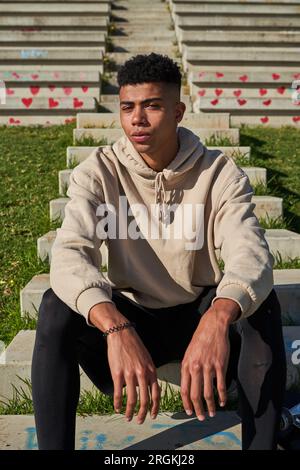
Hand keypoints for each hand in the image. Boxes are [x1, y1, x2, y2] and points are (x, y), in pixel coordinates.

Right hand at [106, 327, 160, 423]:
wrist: (121, 334)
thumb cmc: (134, 345)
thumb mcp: (147, 358)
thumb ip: (149, 373)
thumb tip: (148, 388)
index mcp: (151, 370)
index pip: (156, 394)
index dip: (155, 407)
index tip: (153, 415)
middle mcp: (142, 374)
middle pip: (145, 400)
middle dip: (143, 414)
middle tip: (140, 421)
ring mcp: (130, 374)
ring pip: (132, 399)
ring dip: (130, 412)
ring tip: (128, 417)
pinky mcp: (117, 374)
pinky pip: (119, 393)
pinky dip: (118, 404)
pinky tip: (117, 408)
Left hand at [180, 299, 239, 419]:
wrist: (212, 327)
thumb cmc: (200, 340)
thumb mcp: (189, 353)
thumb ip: (188, 368)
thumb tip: (187, 385)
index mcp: (186, 365)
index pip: (184, 389)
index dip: (186, 403)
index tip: (189, 411)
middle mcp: (196, 367)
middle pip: (195, 394)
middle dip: (198, 409)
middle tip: (201, 418)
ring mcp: (208, 367)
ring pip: (208, 393)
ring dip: (210, 406)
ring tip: (212, 413)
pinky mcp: (220, 365)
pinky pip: (220, 385)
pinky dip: (222, 396)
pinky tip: (222, 402)